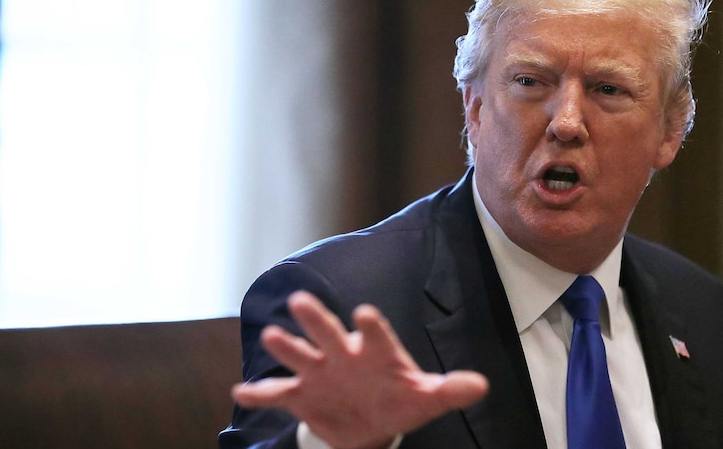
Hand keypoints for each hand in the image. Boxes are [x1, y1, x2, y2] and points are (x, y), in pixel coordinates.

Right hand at [231, 290, 488, 448]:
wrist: (372, 421)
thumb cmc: (401, 399)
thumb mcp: (426, 398)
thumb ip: (448, 390)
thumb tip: (480, 385)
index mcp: (376, 352)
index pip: (375, 334)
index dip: (370, 325)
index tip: (365, 313)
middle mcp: (344, 355)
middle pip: (328, 332)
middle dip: (316, 319)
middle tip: (301, 300)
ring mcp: (320, 373)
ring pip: (300, 355)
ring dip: (286, 347)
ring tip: (272, 336)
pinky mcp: (302, 395)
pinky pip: (278, 393)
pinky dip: (260, 393)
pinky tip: (243, 391)